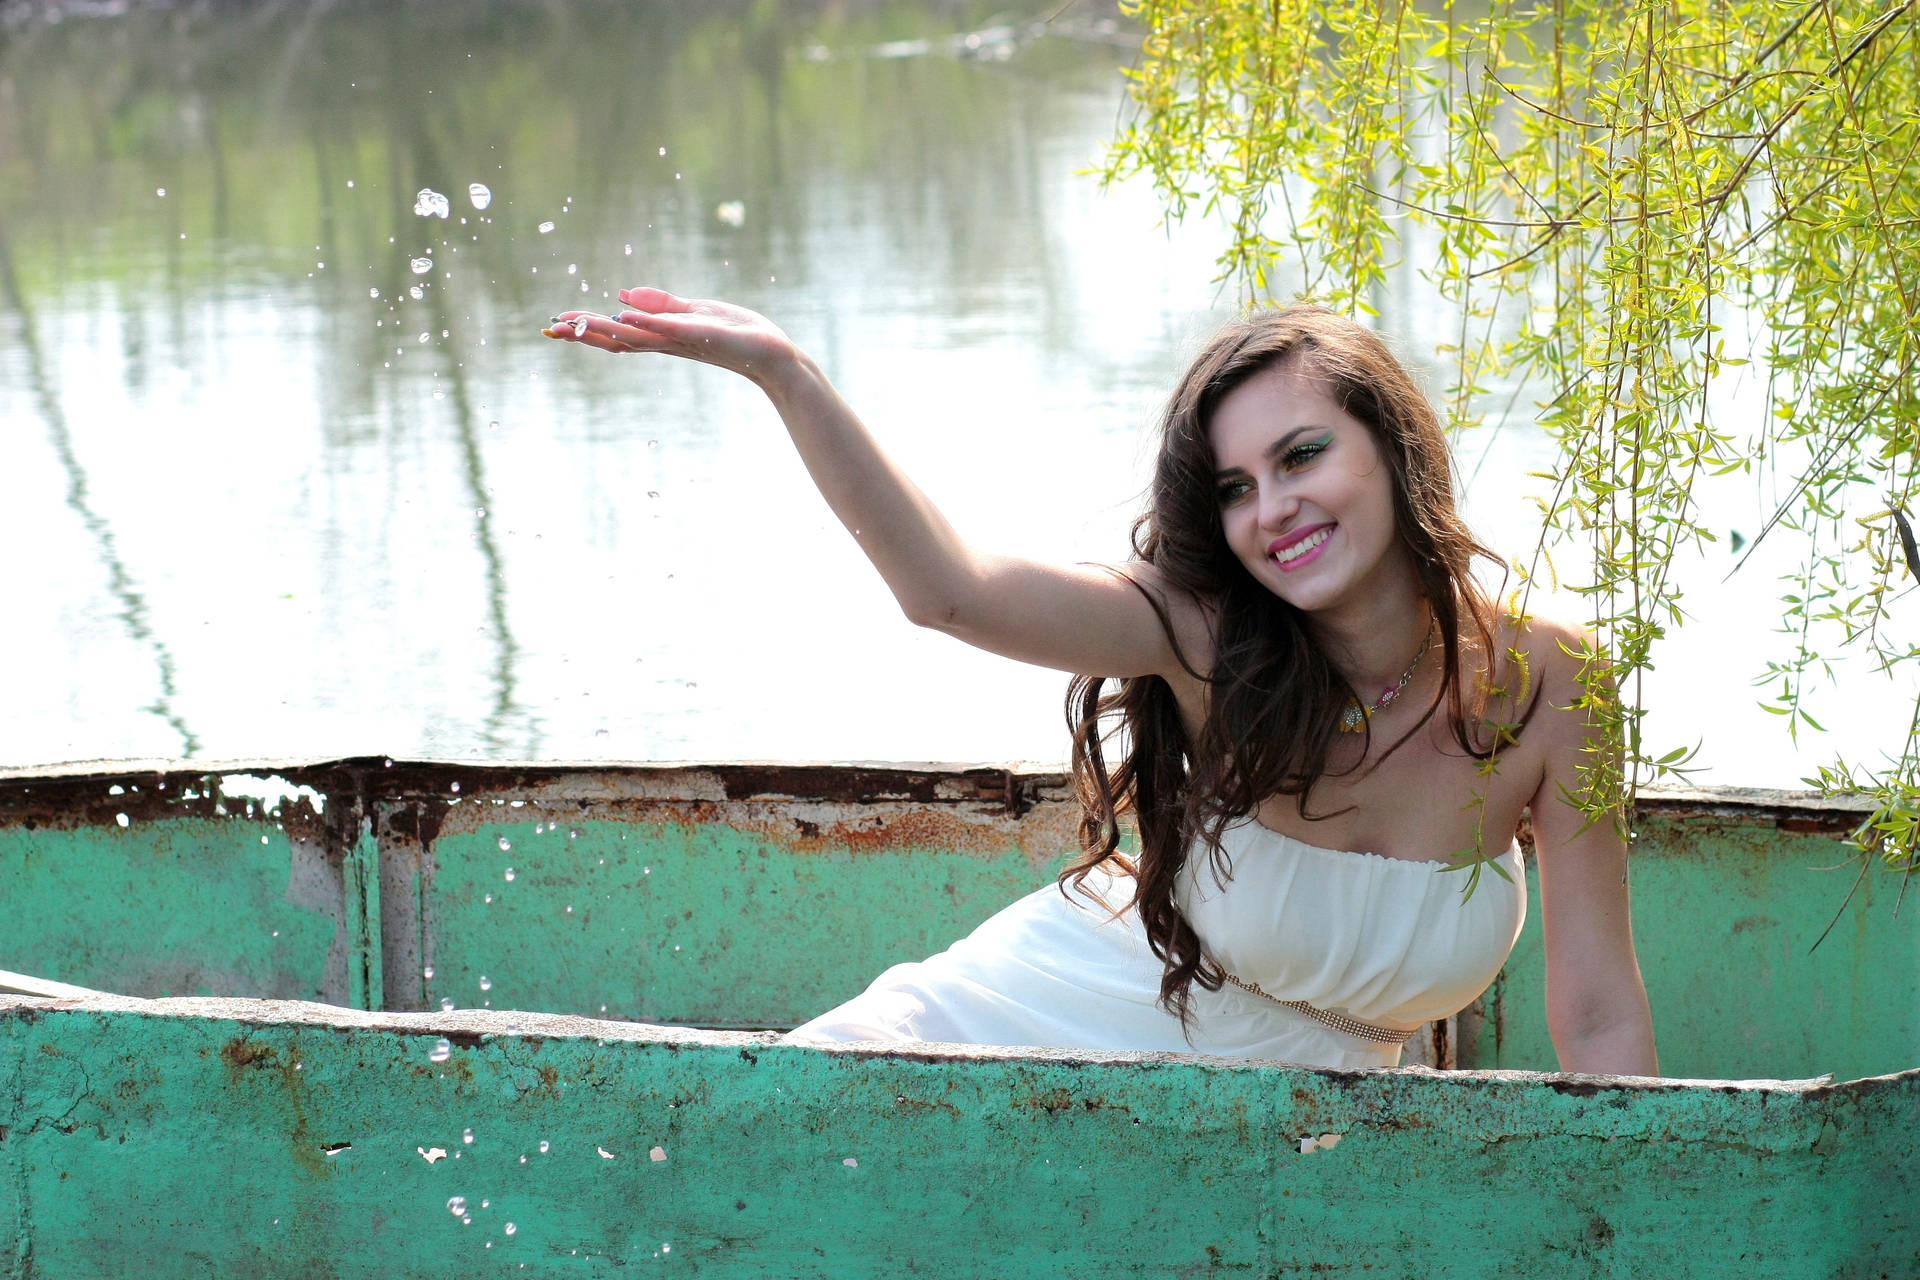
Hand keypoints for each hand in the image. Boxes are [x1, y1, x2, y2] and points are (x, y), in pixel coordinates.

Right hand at [541, 287, 797, 386]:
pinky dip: (646, 323)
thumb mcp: (695, 313)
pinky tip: (622, 317)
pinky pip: (669, 329)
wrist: (772, 355)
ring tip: (573, 324)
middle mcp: (667, 343)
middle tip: (552, 329)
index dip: (586, 329)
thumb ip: (661, 305)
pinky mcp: (702, 335)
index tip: (555, 325)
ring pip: (635, 338)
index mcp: (663, 337)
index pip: (617, 333)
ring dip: (603, 330)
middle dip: (584, 334)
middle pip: (617, 340)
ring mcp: (683, 341)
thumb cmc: (737, 334)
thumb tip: (622, 297)